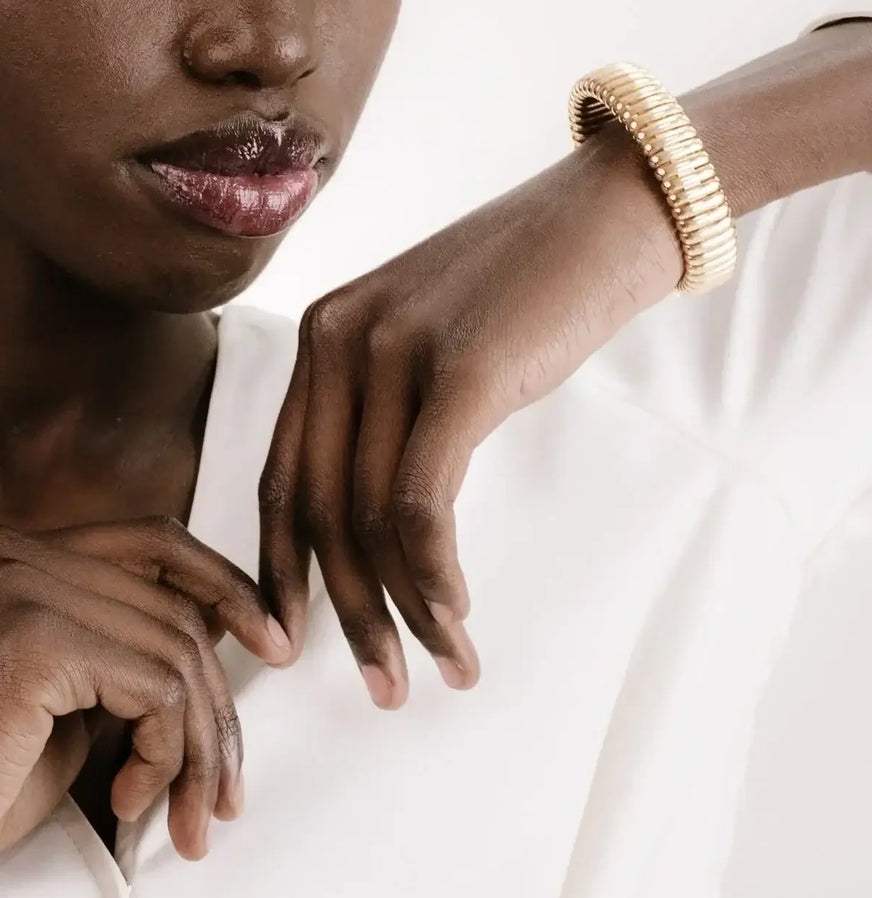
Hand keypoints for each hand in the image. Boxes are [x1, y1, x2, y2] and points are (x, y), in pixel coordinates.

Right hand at [0, 516, 292, 897]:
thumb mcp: (56, 700)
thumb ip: (118, 652)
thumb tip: (225, 630)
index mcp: (8, 549)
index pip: (155, 542)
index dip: (228, 587)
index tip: (279, 646)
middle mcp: (10, 548)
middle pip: (177, 609)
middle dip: (217, 712)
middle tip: (222, 799)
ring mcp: (18, 585)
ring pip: (179, 653)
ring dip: (198, 749)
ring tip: (185, 820)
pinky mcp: (32, 638)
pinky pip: (158, 687)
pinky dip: (166, 756)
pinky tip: (130, 804)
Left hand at [258, 132, 682, 704]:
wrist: (617, 208)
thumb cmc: (533, 284)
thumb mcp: (433, 337)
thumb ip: (386, 407)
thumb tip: (368, 521)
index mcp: (321, 337)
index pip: (280, 481)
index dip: (280, 575)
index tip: (292, 646)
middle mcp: (337, 342)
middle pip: (319, 514)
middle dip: (346, 616)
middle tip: (381, 689)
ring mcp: (393, 353)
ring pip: (373, 522)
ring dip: (406, 613)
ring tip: (443, 669)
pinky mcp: (459, 372)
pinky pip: (422, 506)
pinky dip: (435, 576)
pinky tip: (458, 615)